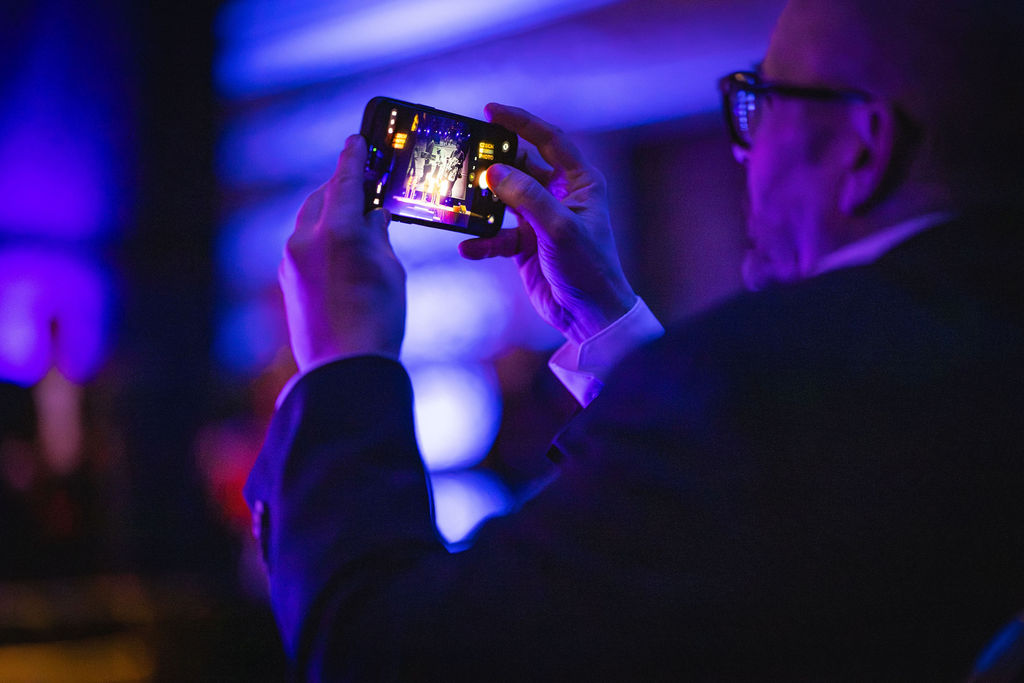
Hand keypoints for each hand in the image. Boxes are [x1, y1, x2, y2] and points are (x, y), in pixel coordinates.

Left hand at [279, 135, 404, 372]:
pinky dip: (320, 238)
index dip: (354, 158)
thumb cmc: (377, 322)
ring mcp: (292, 260)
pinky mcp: (288, 281)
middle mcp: (308, 239)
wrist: (345, 369)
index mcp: (340, 230)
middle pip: (322, 197)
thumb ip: (379, 236)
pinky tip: (339, 251)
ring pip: (309, 221)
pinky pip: (303, 245)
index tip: (356, 140)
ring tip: (354, 221)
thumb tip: (373, 217)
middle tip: (362, 184)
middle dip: (341, 188)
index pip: (347, 180)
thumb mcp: (390, 271)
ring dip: (329, 214)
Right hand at [459, 103, 635, 343]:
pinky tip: (467, 248)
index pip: (549, 140)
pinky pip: (497, 235)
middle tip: (464, 155)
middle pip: (520, 166)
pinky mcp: (525, 243)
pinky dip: (481, 241)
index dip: (521, 122)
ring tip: (457, 200)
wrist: (590, 316)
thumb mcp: (559, 228)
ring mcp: (541, 219)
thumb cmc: (589, 268)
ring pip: (503, 200)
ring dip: (481, 203)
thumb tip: (494, 171)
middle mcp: (560, 195)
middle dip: (493, 162)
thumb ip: (527, 197)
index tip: (490, 110)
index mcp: (580, 182)